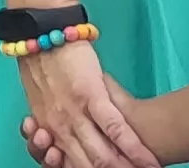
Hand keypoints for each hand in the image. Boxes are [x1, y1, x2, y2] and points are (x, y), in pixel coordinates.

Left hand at [18, 43, 161, 167]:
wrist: (39, 34)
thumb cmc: (41, 65)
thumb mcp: (40, 100)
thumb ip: (53, 120)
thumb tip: (63, 138)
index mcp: (47, 130)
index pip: (65, 165)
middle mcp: (60, 129)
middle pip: (86, 165)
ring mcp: (76, 114)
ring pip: (102, 155)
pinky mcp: (92, 97)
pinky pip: (115, 129)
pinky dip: (134, 149)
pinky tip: (149, 162)